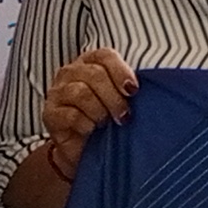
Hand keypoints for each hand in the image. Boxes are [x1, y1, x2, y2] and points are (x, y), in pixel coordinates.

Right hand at [40, 46, 138, 179]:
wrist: (83, 151)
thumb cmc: (106, 121)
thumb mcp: (121, 101)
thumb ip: (130, 89)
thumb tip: (157, 87)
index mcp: (90, 63)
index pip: (105, 56)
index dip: (121, 72)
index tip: (133, 91)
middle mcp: (70, 73)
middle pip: (94, 74)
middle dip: (114, 98)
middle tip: (124, 116)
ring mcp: (57, 92)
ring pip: (81, 93)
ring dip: (100, 111)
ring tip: (107, 124)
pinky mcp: (50, 114)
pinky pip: (70, 115)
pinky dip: (86, 124)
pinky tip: (92, 131)